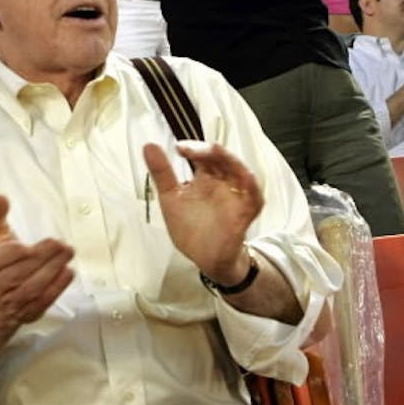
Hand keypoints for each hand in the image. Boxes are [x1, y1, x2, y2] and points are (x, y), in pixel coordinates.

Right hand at [0, 195, 74, 329]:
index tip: (25, 246)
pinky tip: (68, 272)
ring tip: (67, 252)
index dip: (9, 255)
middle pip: (17, 274)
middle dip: (39, 258)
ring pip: (32, 288)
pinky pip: (43, 301)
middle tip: (58, 244)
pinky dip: (57, 287)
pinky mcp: (28, 312)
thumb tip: (0, 198)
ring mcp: (12, 302)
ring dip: (52, 270)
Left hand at [144, 140, 262, 284]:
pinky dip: (252, 186)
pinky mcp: (245, 213)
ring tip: (216, 151)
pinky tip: (244, 177)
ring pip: (240, 171)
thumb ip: (162, 173)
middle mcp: (223, 182)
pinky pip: (255, 197)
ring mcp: (236, 197)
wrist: (205, 258)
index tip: (178, 148)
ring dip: (230, 160)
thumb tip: (148, 146)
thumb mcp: (171, 198)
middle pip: (222, 159)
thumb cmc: (191, 228)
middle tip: (192, 149)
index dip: (193, 147)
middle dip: (209, 151)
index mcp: (206, 177)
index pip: (202, 155)